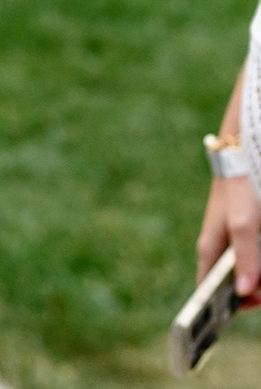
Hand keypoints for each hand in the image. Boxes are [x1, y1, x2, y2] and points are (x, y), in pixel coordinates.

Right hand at [200, 169, 260, 307]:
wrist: (245, 160)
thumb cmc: (240, 191)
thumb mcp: (244, 225)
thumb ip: (246, 258)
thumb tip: (243, 293)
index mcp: (210, 252)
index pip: (209, 291)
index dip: (224, 306)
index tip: (250, 306)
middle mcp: (221, 252)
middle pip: (235, 285)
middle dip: (254, 290)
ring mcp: (235, 245)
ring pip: (249, 273)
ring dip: (259, 276)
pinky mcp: (248, 238)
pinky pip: (255, 260)